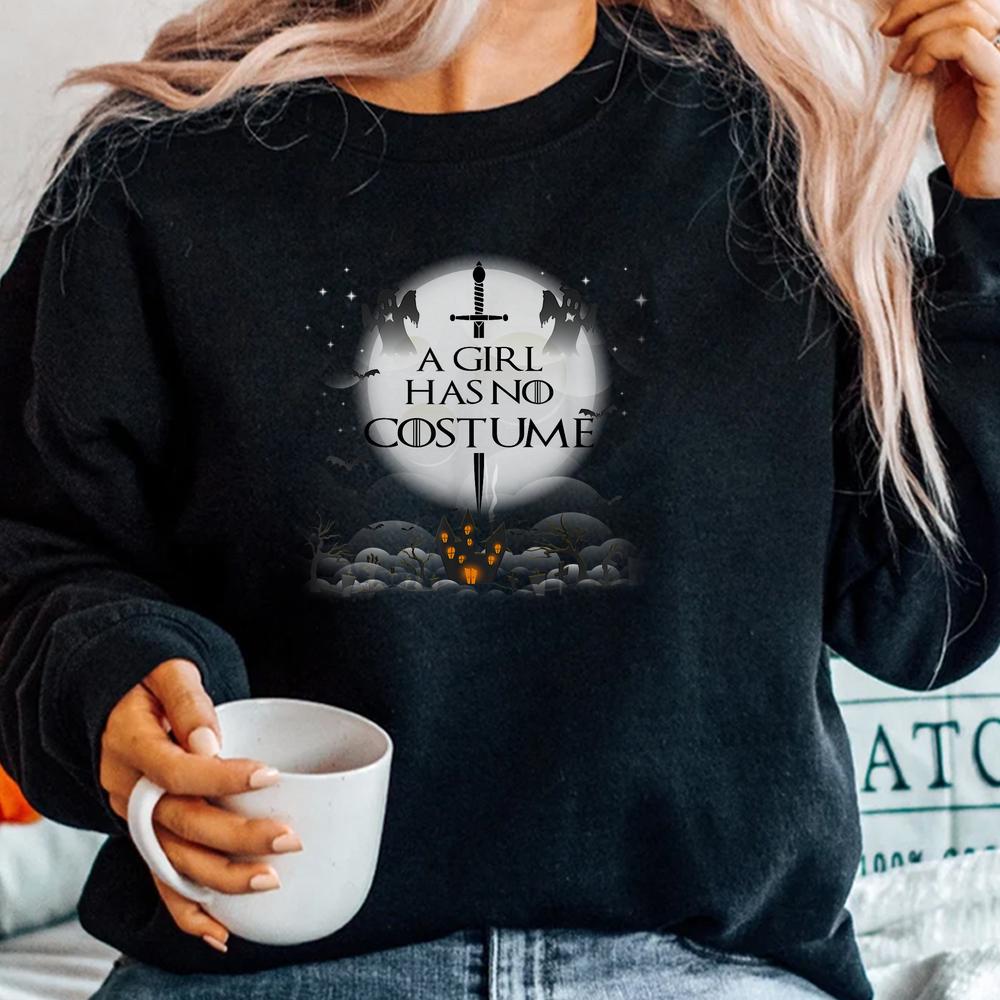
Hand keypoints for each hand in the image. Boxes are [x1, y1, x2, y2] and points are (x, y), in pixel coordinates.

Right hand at [100, 658, 302, 952]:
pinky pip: (160, 879)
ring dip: (220, 879)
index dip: (224, 778)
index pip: (177, 771)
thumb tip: (208, 744)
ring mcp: (134, 819)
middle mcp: (128, 790)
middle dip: (237, 837)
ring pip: (172, 859)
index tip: (271, 776)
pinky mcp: (145, 835)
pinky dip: (187, 910)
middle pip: (181, 823)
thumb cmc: (151, 682)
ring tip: (269, 882)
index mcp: (132, 746)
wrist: (114, 701)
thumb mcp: (167, 672)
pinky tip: (220, 931)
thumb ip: (188, 702)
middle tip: (290, 839)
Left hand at [878, 0, 999, 196]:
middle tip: (888, 32)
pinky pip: (966, 42)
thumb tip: (904, 20)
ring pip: (967, 9)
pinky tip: (915, 71)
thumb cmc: (970, 134)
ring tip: (902, 64)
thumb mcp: (950, 80)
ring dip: (920, 32)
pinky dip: (931, 48)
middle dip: (916, 5)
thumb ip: (940, 47)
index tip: (890, 23)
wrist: (985, 177)